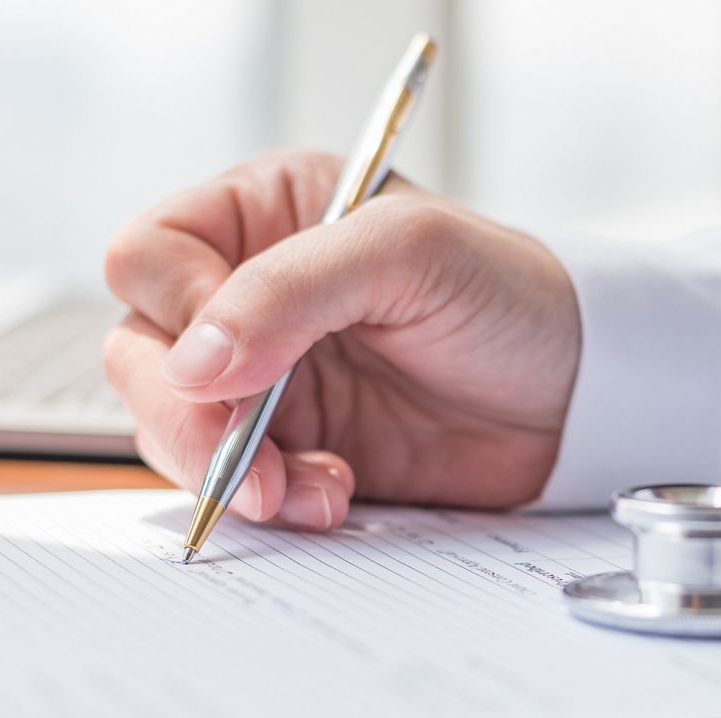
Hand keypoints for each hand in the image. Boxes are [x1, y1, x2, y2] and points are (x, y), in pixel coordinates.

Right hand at [103, 152, 579, 530]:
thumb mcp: (409, 253)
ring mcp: (268, 376)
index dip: (178, 312)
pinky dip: (270, 500)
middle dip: (187, 415)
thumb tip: (190, 362)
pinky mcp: (294, 446)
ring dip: (229, 468)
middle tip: (243, 458)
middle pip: (143, 351)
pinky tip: (331, 496)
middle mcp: (251, 294)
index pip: (152, 255)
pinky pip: (234, 480)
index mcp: (267, 215)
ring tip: (313, 486)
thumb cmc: (510, 294)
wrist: (577, 395)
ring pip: (175, 426)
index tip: (234, 362)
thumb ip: (291, 289)